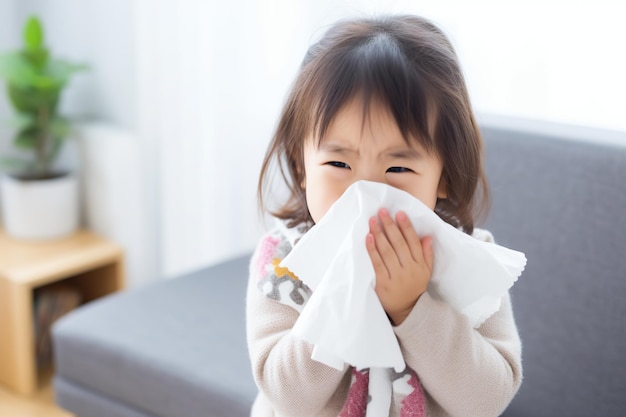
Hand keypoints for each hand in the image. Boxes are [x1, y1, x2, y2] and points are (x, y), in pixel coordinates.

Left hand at [366, 208, 433, 324]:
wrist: (407, 311)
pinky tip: (368, 237)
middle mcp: (409, 269)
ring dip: (379, 234)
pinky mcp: (383, 283)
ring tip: (373, 220)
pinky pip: (377, 263)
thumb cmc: (415, 287)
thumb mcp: (426, 271)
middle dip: (390, 226)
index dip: (406, 226)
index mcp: (419, 265)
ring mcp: (396, 277)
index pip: (413, 242)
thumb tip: (428, 236)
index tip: (399, 213)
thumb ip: (427, 253)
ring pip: (387, 251)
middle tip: (382, 211)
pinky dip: (372, 249)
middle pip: (398, 244)